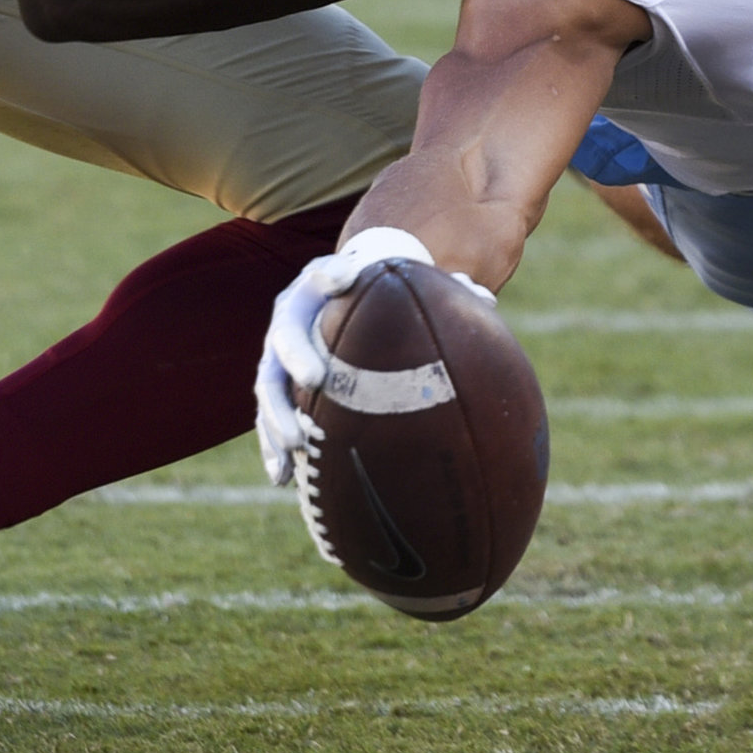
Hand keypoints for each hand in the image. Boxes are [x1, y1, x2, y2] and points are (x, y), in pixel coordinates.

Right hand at [254, 227, 430, 485]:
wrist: (339, 300)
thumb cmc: (375, 294)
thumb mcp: (397, 284)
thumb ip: (435, 288)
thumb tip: (484, 300)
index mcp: (317, 286)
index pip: (322, 275)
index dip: (332, 278)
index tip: (344, 281)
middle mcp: (290, 318)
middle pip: (284, 336)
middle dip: (298, 357)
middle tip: (317, 378)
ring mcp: (277, 358)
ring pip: (269, 385)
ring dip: (279, 415)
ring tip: (298, 443)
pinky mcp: (277, 390)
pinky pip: (271, 421)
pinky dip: (274, 450)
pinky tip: (284, 478)